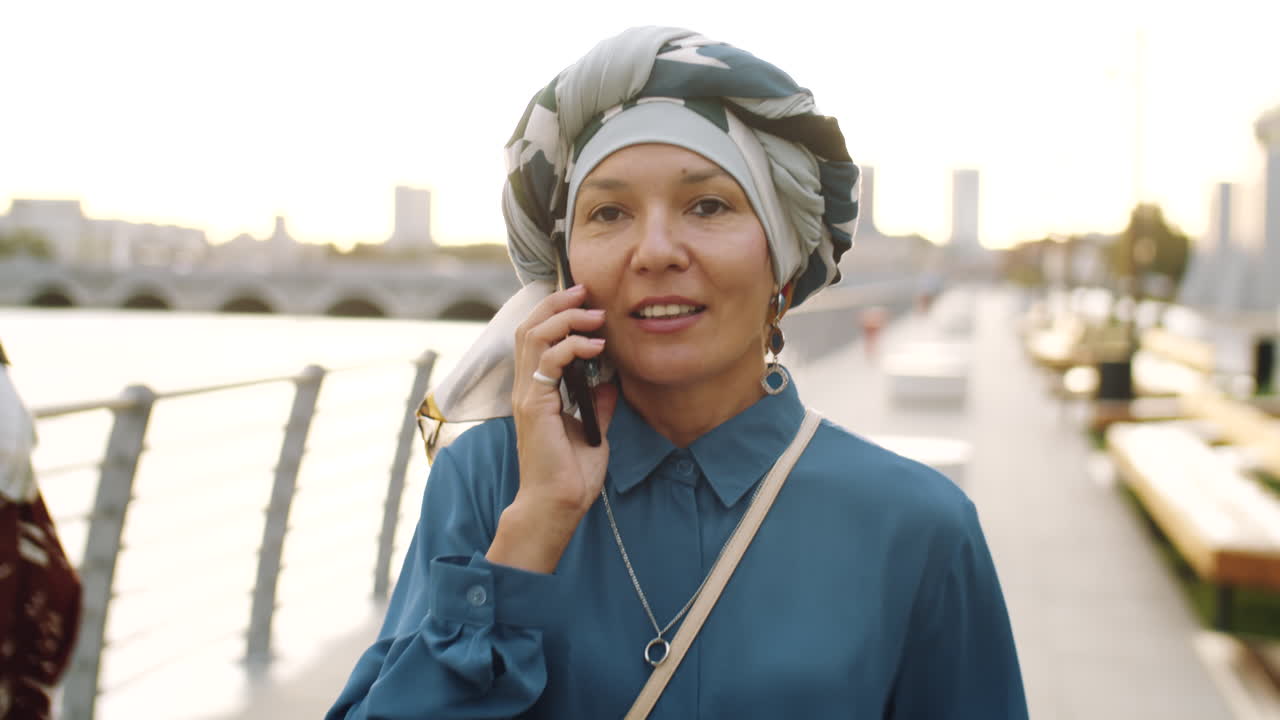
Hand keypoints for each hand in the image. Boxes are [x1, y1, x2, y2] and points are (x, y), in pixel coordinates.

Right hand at [487, 284, 618, 572]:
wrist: (558, 506)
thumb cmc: (571, 475)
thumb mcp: (593, 430)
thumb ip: (596, 402)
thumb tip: (609, 379)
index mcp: (536, 391)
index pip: (535, 337)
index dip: (554, 312)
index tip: (584, 300)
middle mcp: (526, 388)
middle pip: (529, 326)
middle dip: (557, 303)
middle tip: (585, 291)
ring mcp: (527, 395)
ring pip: (533, 335)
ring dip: (565, 318)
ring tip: (594, 314)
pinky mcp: (535, 406)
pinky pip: (549, 360)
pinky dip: (573, 346)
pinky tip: (597, 347)